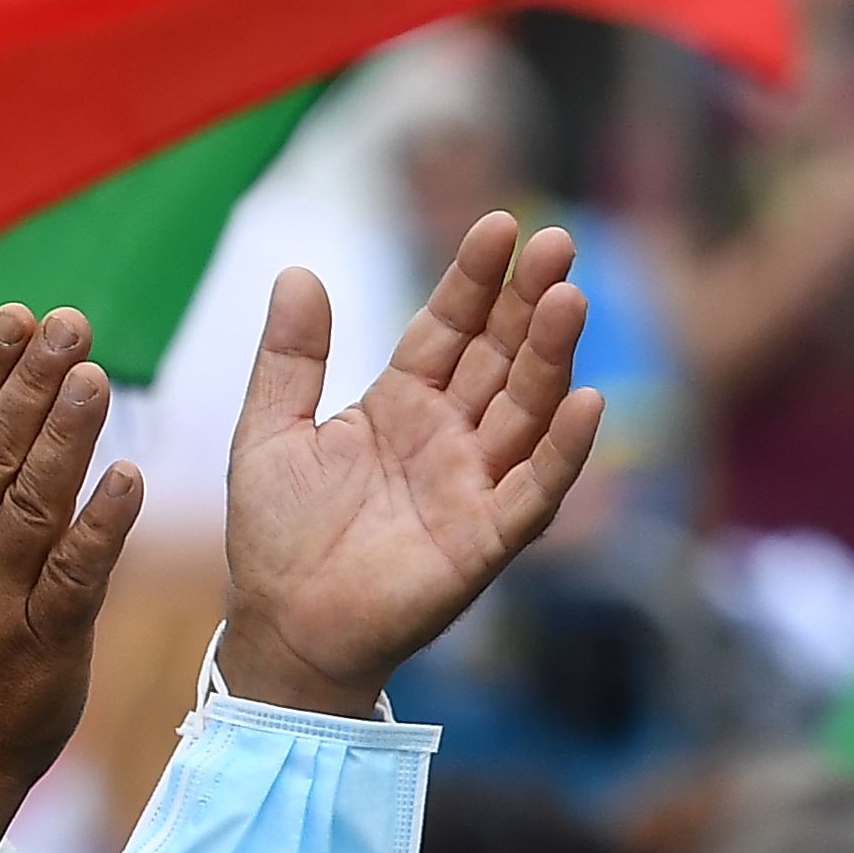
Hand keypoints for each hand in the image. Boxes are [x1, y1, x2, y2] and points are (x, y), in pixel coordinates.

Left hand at [219, 214, 601, 713]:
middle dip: (526, 301)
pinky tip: (585, 402)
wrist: (280, 626)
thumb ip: (289, 357)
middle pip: (499, 356)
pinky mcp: (484, 538)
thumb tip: (296, 272)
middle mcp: (447, 436)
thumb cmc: (276, 534)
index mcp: (399, 404)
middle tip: (556, 240)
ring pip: (525, 410)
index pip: (447, 328)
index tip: (497, 226)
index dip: (472, 280)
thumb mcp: (268, 430)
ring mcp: (472, 484)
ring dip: (551, 356)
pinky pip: (533, 489)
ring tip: (570, 299)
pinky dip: (562, 450)